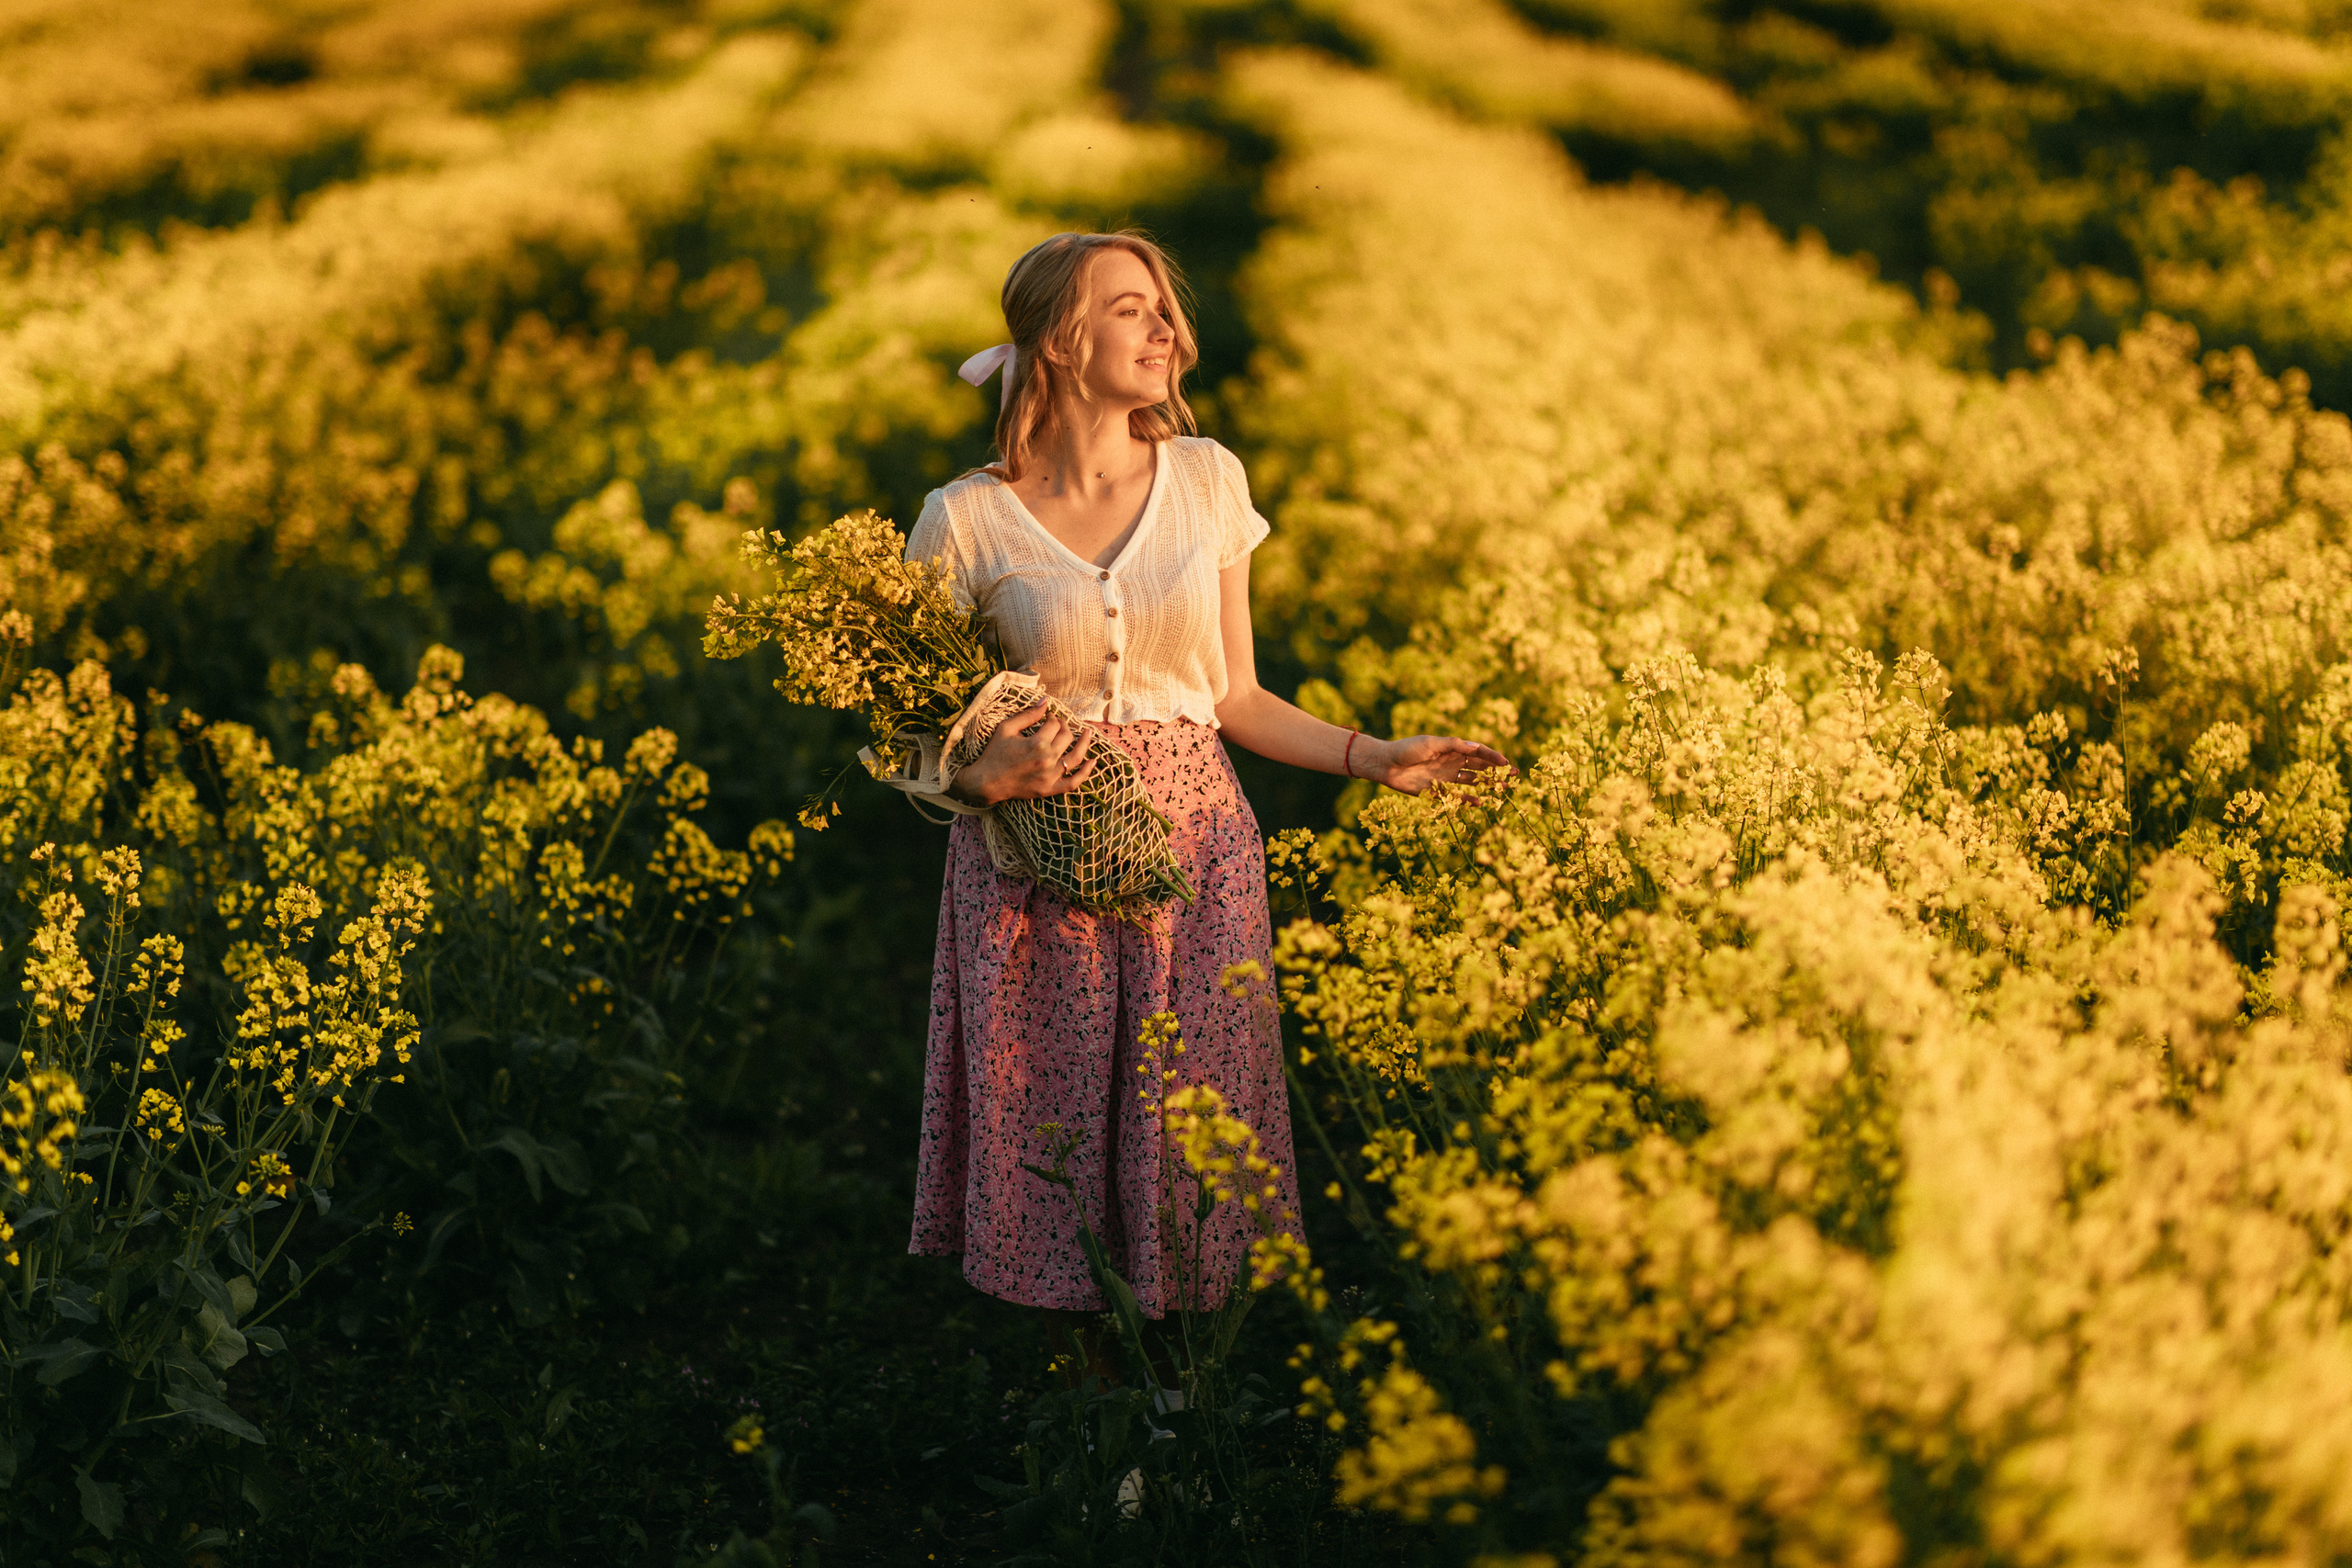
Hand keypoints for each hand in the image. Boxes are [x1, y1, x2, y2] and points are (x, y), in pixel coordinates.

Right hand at [952, 700, 1097, 804]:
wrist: (986, 782)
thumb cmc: (994, 753)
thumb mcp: (1007, 729)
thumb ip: (1028, 715)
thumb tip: (1046, 701)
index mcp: (1036, 743)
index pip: (1055, 724)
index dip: (1052, 717)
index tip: (1047, 717)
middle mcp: (1047, 760)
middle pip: (1067, 737)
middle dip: (1065, 727)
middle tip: (1060, 725)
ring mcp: (1050, 776)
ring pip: (1075, 757)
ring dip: (1085, 743)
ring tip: (1089, 733)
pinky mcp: (1050, 789)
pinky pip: (1073, 783)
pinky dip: (1085, 773)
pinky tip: (1092, 761)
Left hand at [1361, 734, 1512, 795]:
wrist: (1386, 765)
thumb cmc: (1407, 749)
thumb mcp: (1431, 744)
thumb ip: (1453, 745)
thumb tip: (1476, 747)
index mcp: (1452, 748)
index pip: (1478, 752)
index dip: (1493, 757)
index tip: (1506, 762)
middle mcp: (1452, 762)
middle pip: (1479, 767)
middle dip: (1497, 771)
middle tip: (1514, 776)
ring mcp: (1446, 777)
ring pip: (1472, 781)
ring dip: (1488, 785)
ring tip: (1503, 789)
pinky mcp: (1437, 790)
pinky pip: (1457, 796)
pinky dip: (1468, 799)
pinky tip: (1480, 803)